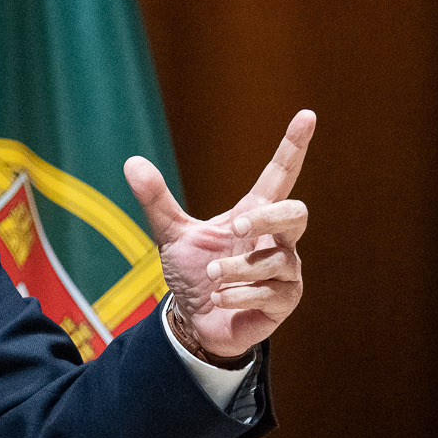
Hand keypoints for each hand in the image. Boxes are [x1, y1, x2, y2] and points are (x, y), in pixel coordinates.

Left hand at [123, 110, 313, 363]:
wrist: (196, 322)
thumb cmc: (194, 274)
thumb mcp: (172, 235)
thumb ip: (157, 200)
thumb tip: (131, 162)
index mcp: (254, 214)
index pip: (280, 175)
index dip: (293, 147)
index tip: (305, 115)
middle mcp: (276, 240)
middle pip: (296, 214)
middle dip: (269, 219)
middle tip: (237, 228)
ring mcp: (285, 270)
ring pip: (278, 259)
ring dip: (238, 268)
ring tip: (212, 276)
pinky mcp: (284, 301)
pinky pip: (271, 293)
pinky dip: (239, 295)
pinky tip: (219, 298)